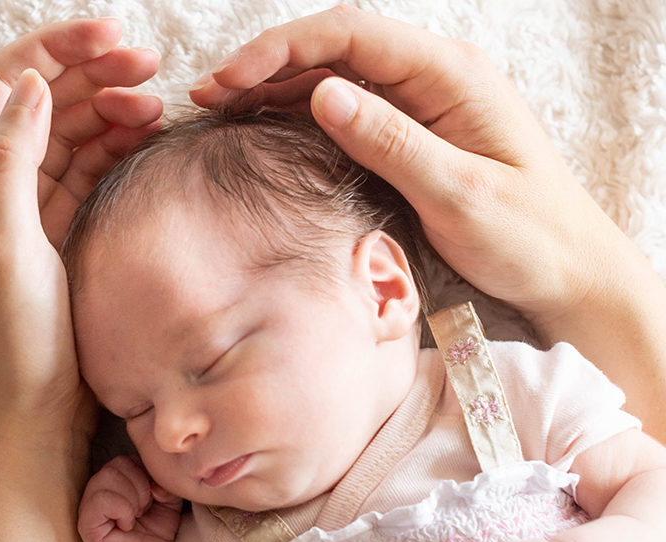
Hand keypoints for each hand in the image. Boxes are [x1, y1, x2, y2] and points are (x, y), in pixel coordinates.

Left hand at [0, 19, 161, 425]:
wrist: (26, 421)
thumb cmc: (7, 344)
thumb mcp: (2, 248)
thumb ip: (9, 161)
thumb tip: (32, 85)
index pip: (4, 84)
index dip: (55, 49)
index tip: (112, 35)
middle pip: (39, 102)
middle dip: (90, 73)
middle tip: (148, 65)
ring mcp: (24, 213)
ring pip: (66, 136)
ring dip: (107, 110)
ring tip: (154, 107)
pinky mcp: (55, 238)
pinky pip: (84, 174)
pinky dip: (113, 151)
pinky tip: (143, 141)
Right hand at [78, 456, 184, 541]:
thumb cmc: (157, 527)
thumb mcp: (168, 497)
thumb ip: (164, 480)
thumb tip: (154, 483)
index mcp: (116, 475)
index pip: (128, 457)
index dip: (146, 475)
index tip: (153, 497)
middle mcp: (98, 486)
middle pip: (117, 464)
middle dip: (140, 487)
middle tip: (144, 509)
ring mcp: (88, 504)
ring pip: (107, 478)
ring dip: (131, 500)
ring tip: (135, 517)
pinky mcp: (86, 523)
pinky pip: (100, 501)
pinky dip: (121, 510)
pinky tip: (126, 525)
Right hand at [189, 6, 632, 325]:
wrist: (569, 271)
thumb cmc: (529, 236)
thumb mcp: (461, 194)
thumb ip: (392, 142)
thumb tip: (324, 94)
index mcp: (450, 76)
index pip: (353, 35)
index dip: (284, 48)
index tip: (232, 78)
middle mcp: (433, 78)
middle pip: (335, 46)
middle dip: (267, 62)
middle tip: (208, 94)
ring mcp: (421, 103)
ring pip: (334, 75)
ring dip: (274, 86)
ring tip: (219, 108)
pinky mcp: (411, 133)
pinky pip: (347, 108)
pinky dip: (298, 112)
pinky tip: (263, 124)